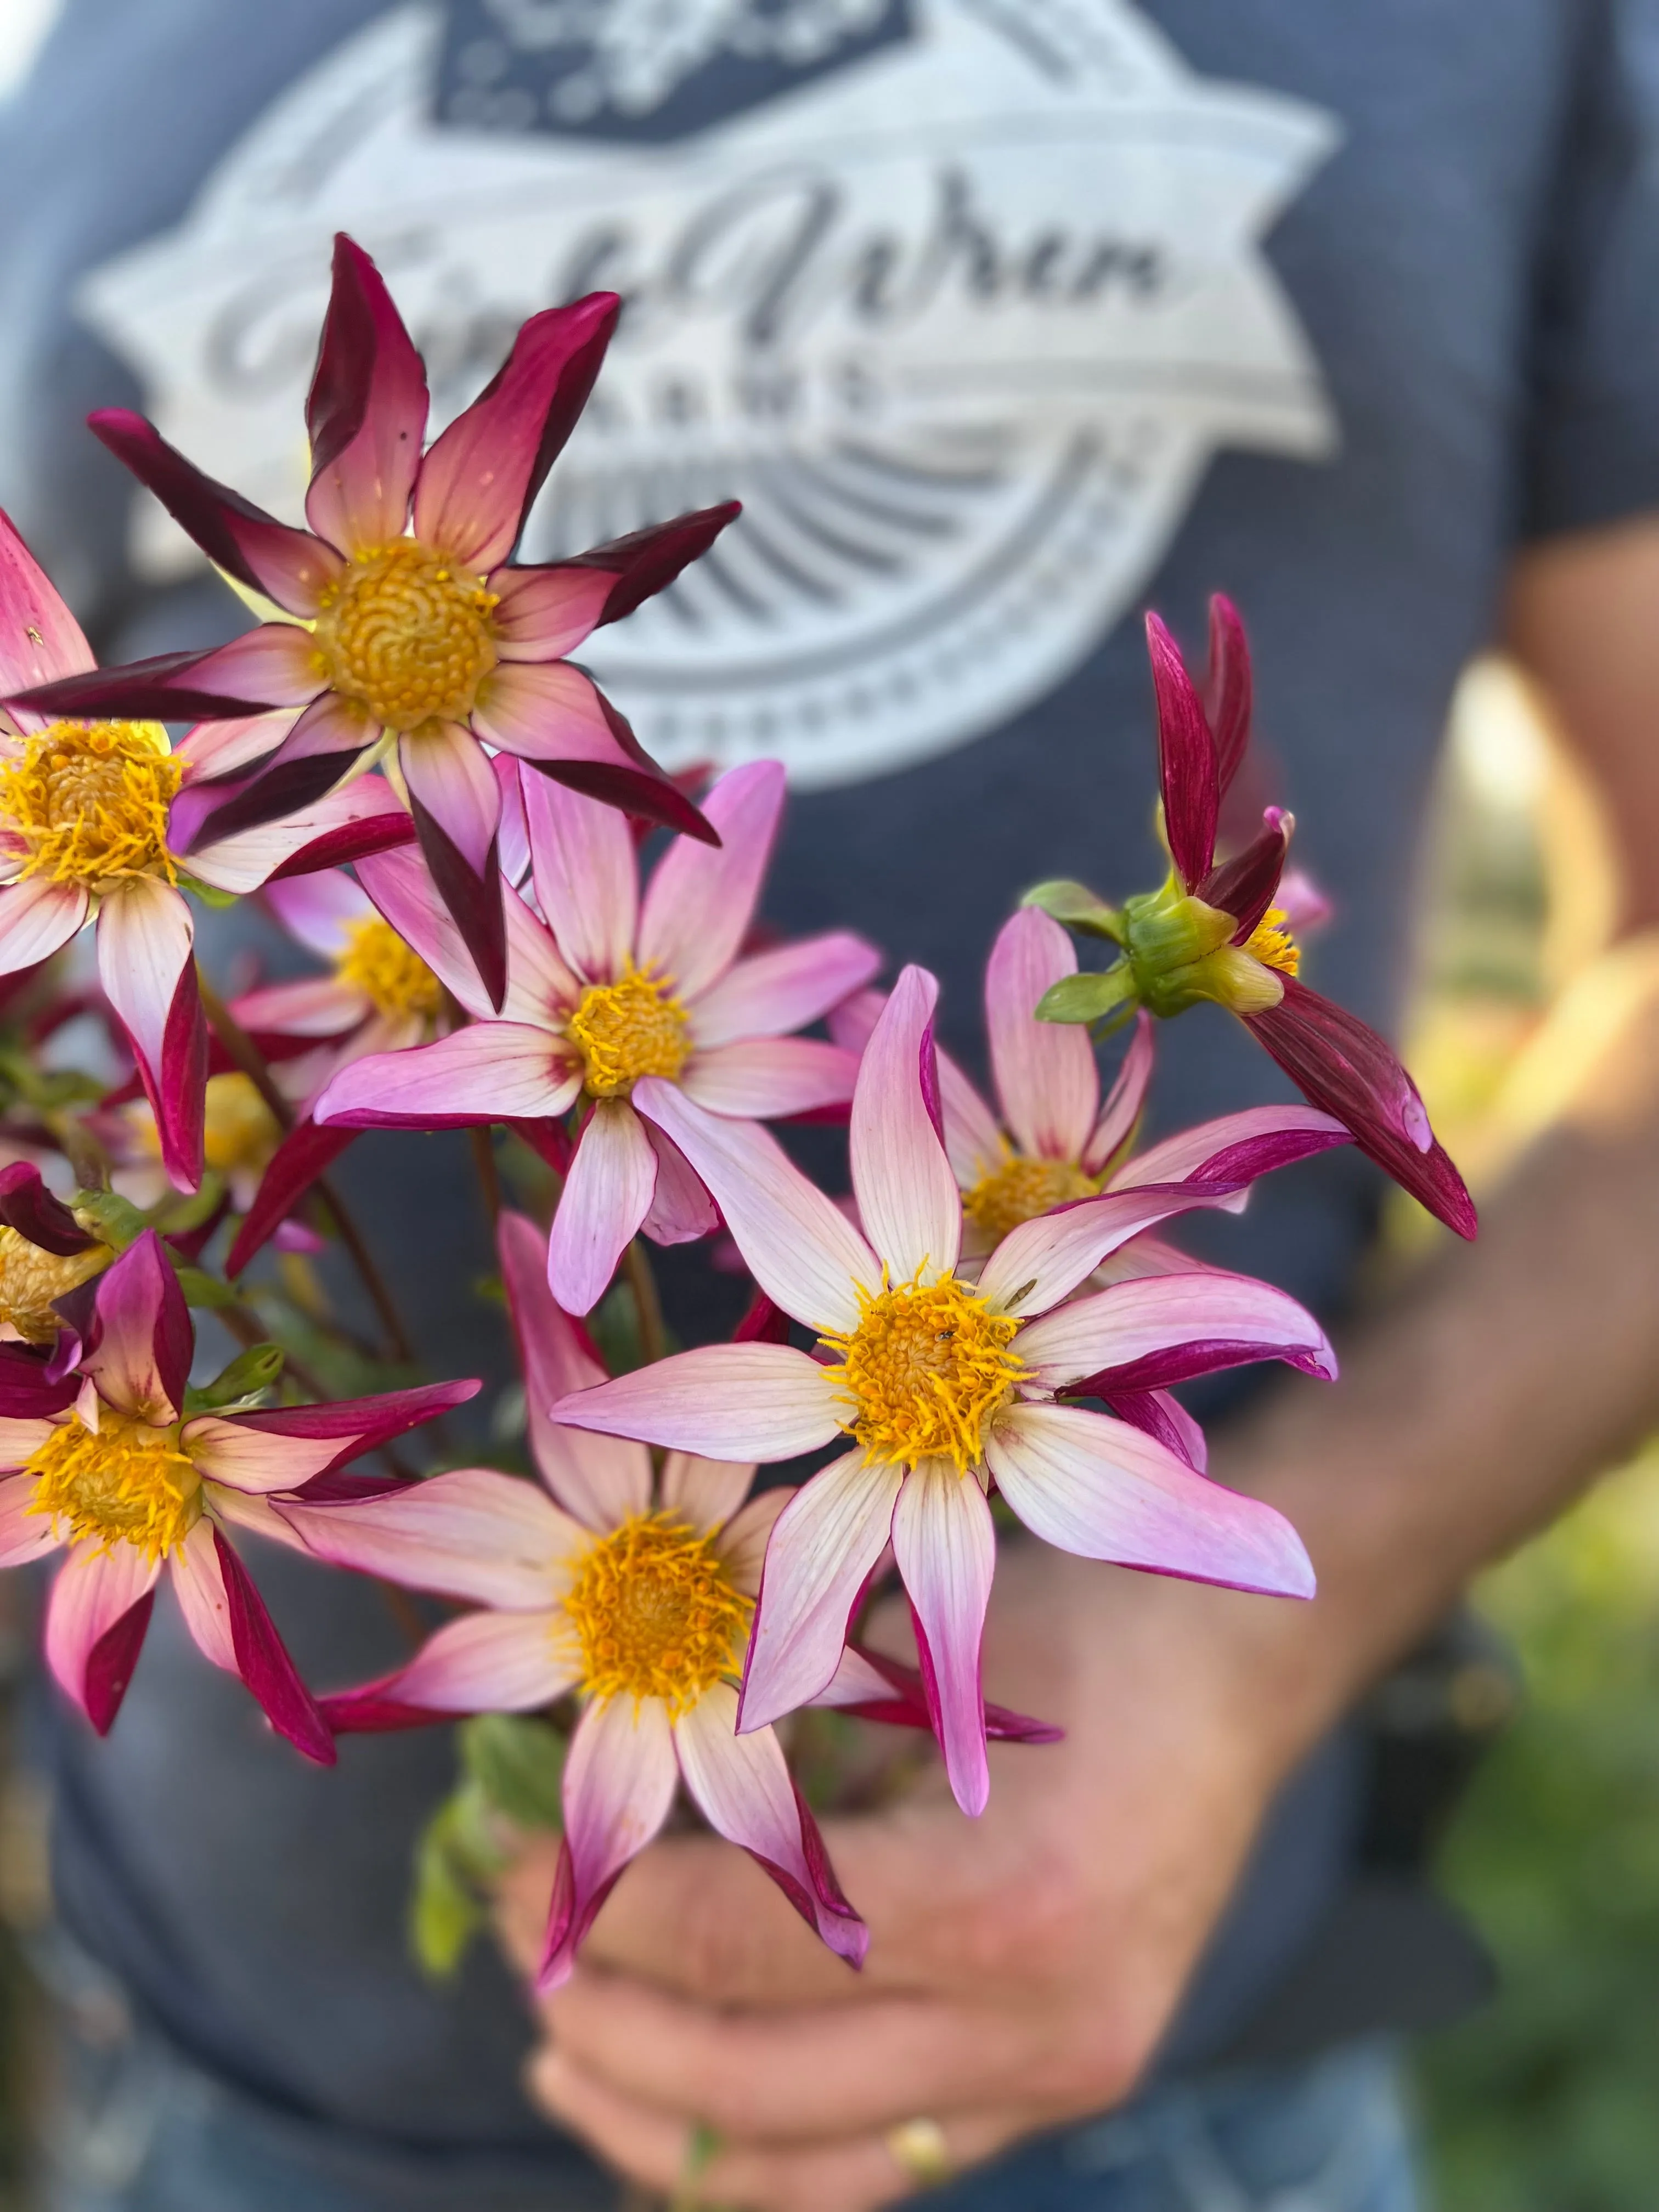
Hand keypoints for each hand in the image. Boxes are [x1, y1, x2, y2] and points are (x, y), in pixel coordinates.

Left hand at [496, 1534, 1321, 2210]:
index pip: (736, 1947)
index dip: (605, 1914)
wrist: (1244, 1670)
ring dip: (661, 2131)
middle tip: (518, 1951)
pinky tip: (683, 2107)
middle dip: (605, 2027)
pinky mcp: (1062, 2091)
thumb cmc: (1079, 1627)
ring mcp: (1054, 2081)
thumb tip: (606, 1784)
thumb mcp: (918, 1658)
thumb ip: (778, 1743)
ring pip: (810, 2174)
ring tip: (564, 2066)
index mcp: (992, 1903)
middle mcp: (1028, 2029)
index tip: (521, 1866)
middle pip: (752, 2087)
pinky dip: (764, 2150)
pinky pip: (883, 2166)